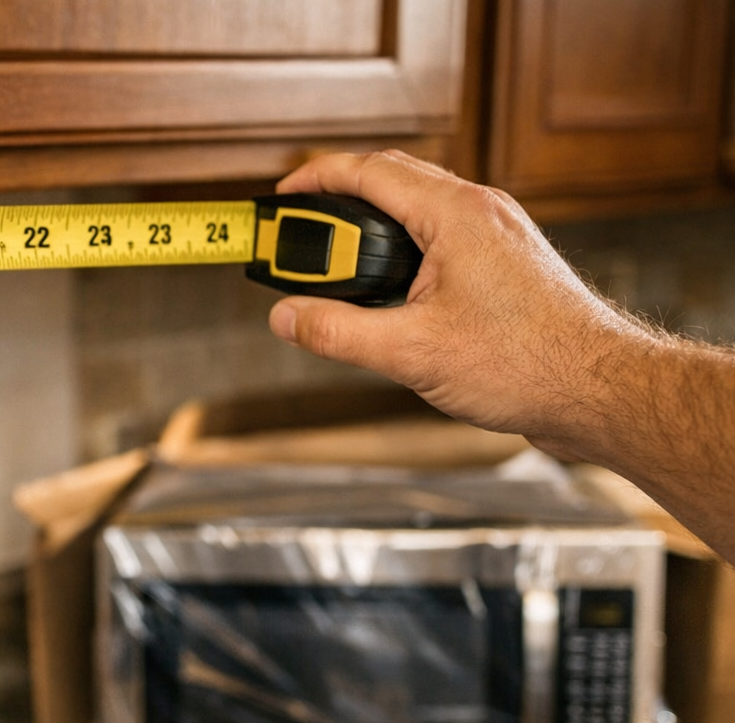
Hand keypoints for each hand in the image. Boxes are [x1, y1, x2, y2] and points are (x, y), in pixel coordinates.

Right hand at [266, 150, 648, 457]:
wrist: (600, 390)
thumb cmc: (528, 365)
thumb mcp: (411, 352)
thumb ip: (337, 331)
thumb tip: (286, 317)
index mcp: (456, 215)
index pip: (370, 172)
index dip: (316, 180)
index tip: (283, 198)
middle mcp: (481, 211)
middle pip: (394, 182)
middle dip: (339, 203)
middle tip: (302, 238)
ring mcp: (498, 234)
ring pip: (420, 210)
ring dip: (374, 230)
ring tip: (340, 270)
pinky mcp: (506, 262)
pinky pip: (442, 236)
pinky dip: (404, 251)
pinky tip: (391, 295)